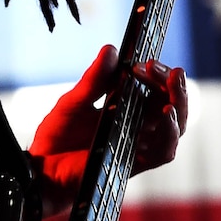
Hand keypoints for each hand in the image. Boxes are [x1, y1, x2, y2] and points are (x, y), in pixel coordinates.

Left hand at [30, 46, 189, 219]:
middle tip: (162, 69)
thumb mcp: (74, 102)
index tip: (146, 62)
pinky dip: (169, 134)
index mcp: (127, 111)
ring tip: (173, 84)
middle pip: (173, 106)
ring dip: (179, 104)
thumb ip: (94, 79)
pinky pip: (163, 153)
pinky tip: (166, 115)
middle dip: (173, 84)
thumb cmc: (56, 138)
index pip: (156, 91)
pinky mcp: (133, 164)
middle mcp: (138, 128)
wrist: (41, 170)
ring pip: (175, 128)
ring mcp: (137, 147)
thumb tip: (111, 49)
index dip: (158, 75)